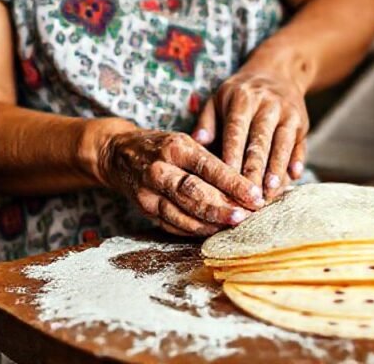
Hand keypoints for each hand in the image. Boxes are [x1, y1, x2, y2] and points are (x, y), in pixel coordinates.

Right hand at [100, 129, 264, 236]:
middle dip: (222, 208)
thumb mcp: (185, 142)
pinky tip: (213, 231)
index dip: (233, 183)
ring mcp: (149, 192)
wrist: (117, 154)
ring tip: (233, 226)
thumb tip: (245, 185)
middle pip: (193, 194)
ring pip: (183, 214)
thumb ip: (211, 162)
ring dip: (210, 224)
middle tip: (246, 217)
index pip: (208, 167)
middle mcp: (159, 170)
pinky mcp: (145, 210)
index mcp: (174, 148)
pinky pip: (173, 225)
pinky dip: (195, 230)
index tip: (255, 195)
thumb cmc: (161, 146)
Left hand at [192, 70, 308, 200]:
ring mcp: (288, 113)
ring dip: (277, 169)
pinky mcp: (302, 122)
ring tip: (270, 193)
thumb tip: (198, 141)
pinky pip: (300, 143)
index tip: (228, 177)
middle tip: (248, 195)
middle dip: (255, 170)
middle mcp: (268, 105)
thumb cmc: (240, 93)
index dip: (233, 154)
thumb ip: (207, 120)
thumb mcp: (218, 98)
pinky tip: (293, 177)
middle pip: (261, 141)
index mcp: (243, 99)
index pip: (237, 130)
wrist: (278, 72)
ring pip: (283, 144)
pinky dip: (297, 160)